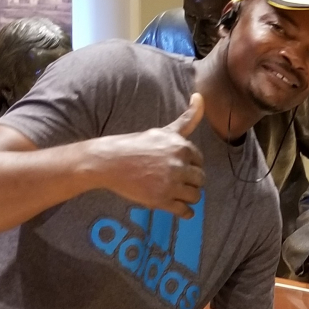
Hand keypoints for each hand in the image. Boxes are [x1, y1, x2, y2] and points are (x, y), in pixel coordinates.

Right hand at [98, 94, 205, 217]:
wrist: (108, 162)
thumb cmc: (136, 145)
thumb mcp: (164, 130)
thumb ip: (188, 118)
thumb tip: (200, 96)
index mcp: (182, 147)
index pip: (199, 161)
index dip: (189, 164)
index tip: (176, 165)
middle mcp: (179, 165)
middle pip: (200, 179)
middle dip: (190, 180)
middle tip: (175, 180)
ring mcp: (171, 184)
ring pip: (195, 196)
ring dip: (188, 196)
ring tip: (175, 192)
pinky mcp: (161, 200)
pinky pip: (185, 211)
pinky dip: (185, 212)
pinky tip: (179, 208)